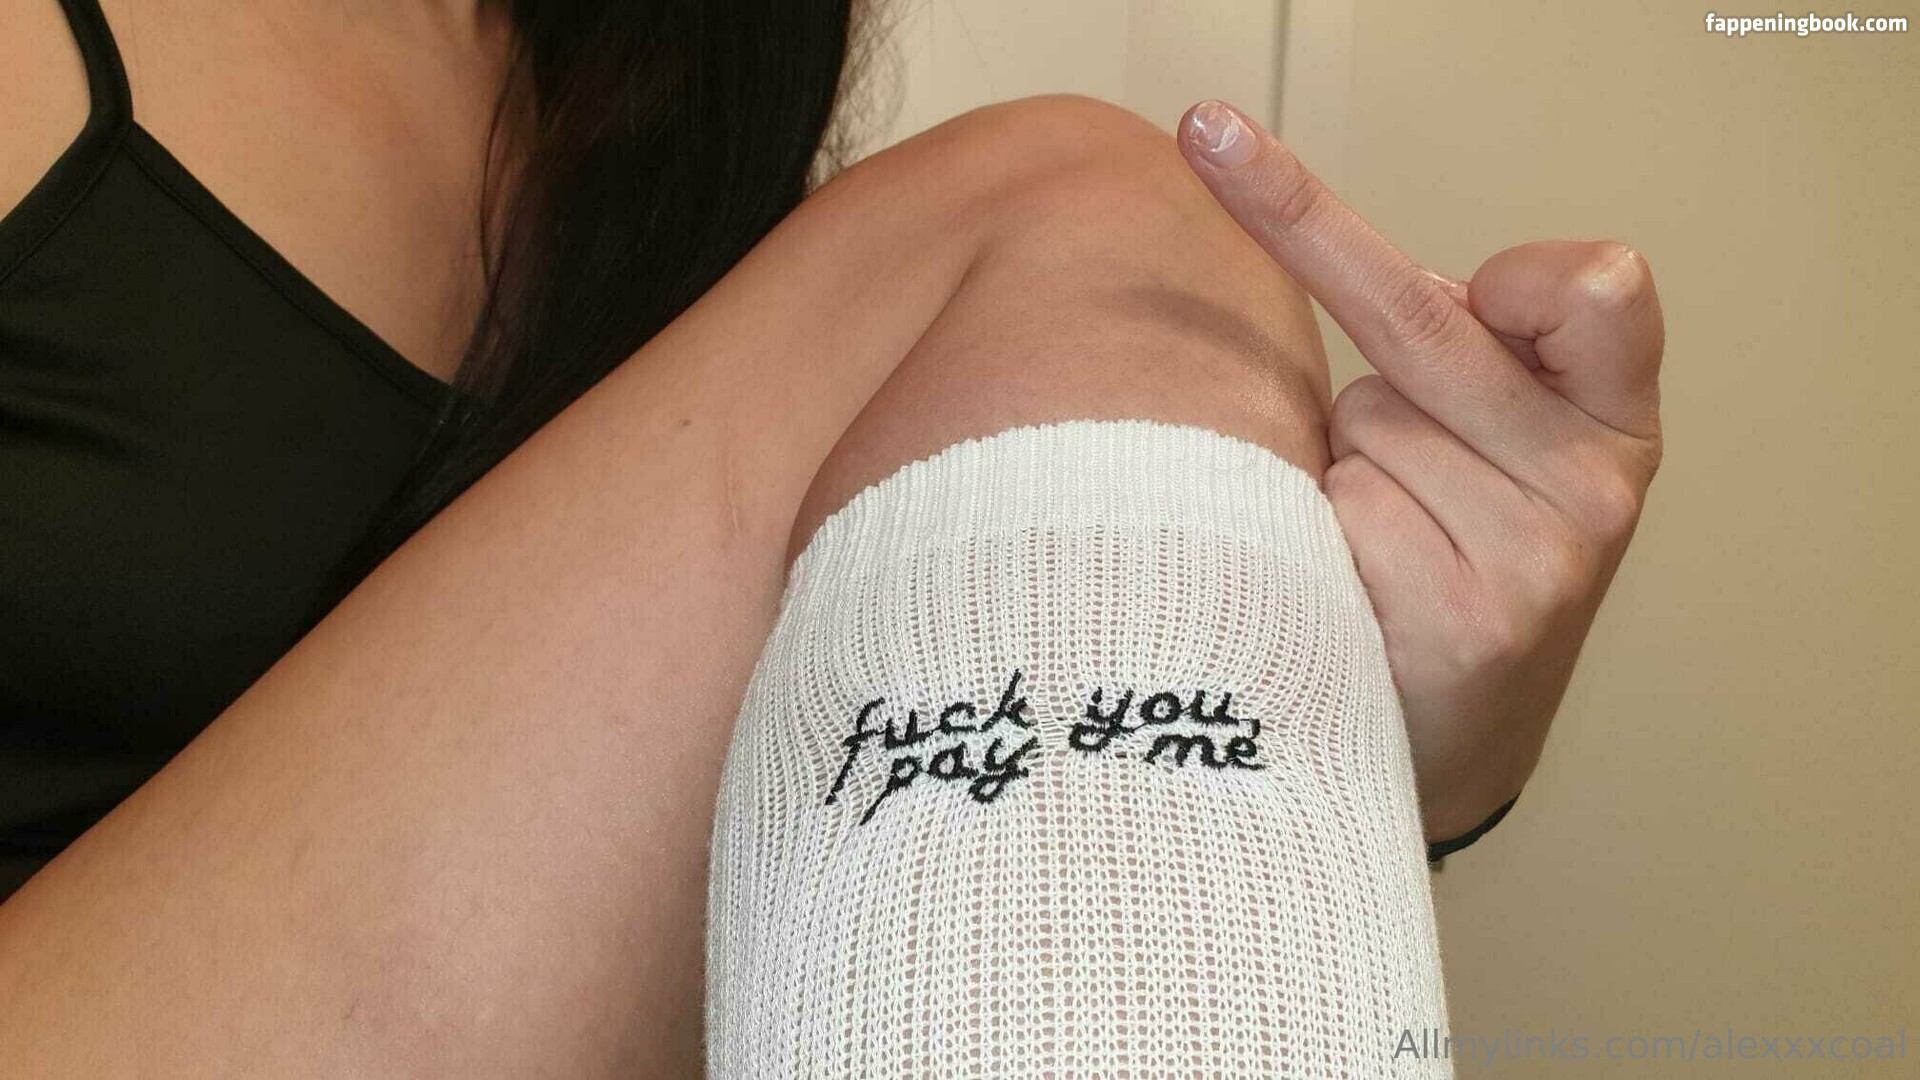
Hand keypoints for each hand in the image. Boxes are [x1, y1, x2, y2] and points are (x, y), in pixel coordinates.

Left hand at [1175, 100, 1664, 842]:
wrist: (1450, 752)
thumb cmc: (1457, 571)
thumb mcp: (1508, 460)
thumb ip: (1473, 364)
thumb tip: (1387, 285)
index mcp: (1617, 425)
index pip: (1596, 293)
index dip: (1520, 266)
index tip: (1447, 234)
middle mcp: (1595, 488)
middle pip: (1425, 325)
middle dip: (1301, 221)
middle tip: (1209, 132)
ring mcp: (1534, 561)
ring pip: (1360, 424)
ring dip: (1341, 466)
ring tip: (1381, 548)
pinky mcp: (1461, 625)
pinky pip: (1334, 510)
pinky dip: (1318, 535)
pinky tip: (1357, 596)